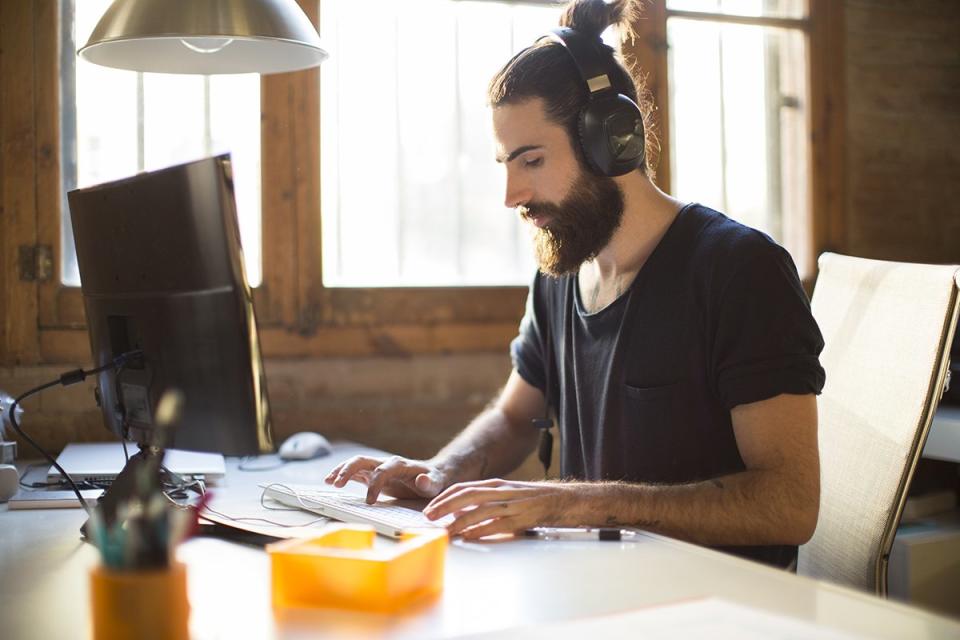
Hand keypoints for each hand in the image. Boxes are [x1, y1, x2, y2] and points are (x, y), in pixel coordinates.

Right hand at [324, 455, 448, 503]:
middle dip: (349, 470)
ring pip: (355, 464)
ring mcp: (377, 468)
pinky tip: (330, 481)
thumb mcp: (436, 484)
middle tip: (337, 484)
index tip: (370, 501)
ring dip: (341, 471)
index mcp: (400, 465)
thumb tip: (422, 479)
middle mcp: (386, 463)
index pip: (383, 471)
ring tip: (327, 481)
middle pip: (363, 460)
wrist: (432, 476)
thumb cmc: (434, 481)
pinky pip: (354, 472)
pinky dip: (341, 475)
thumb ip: (430, 483)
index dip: (375, 484)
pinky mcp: (372, 475)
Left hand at [423, 479, 575, 539]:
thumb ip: (485, 500)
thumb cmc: (530, 499)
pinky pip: (496, 524)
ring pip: (479, 510)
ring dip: (459, 521)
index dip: (444, 498)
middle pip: (466, 496)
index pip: (463, 487)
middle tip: (429, 517)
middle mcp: (500, 491)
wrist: (559, 500)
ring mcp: (510, 504)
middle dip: (445, 506)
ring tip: (445, 531)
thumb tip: (460, 512)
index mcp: (495, 484)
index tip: (430, 508)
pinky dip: (480, 530)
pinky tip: (468, 536)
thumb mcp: (505, 493)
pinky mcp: (520, 518)